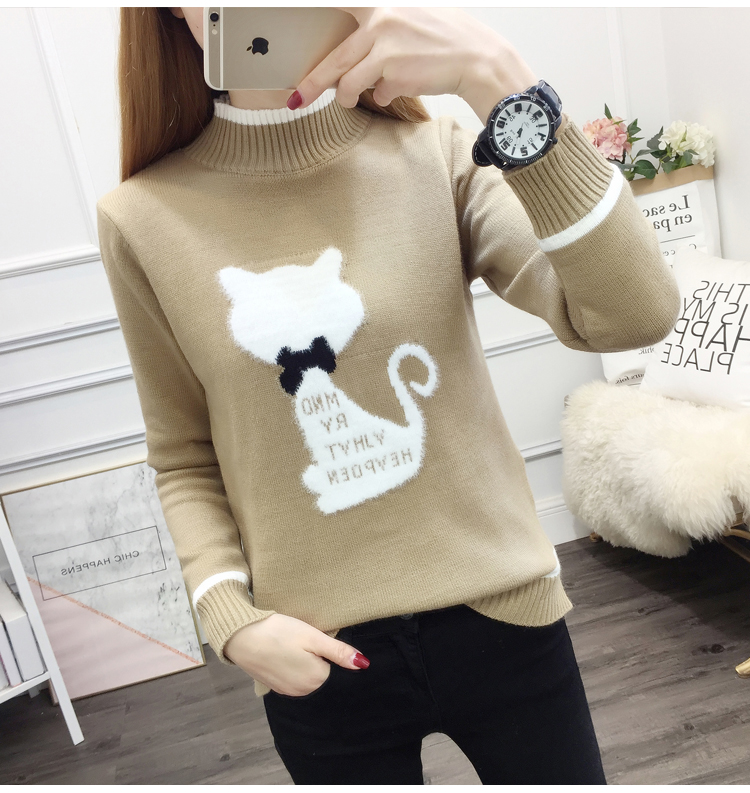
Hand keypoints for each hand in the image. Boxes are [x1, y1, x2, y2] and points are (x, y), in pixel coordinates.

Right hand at [224, 613, 369, 696]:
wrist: (241, 636)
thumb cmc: (278, 632)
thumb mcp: (312, 636)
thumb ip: (339, 652)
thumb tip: (364, 665)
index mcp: (316, 679)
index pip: (337, 670)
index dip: (332, 654)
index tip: (322, 642)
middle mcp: (303, 692)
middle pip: (323, 675)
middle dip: (321, 661)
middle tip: (307, 641)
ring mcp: (288, 691)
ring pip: (308, 678)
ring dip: (307, 665)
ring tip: (295, 646)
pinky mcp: (275, 687)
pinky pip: (294, 680)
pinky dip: (294, 668)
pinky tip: (286, 654)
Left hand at [289, 8, 537, 122]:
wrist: (477, 58)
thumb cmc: (444, 40)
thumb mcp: (409, 19)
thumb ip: (378, 30)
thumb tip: (350, 53)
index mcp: (381, 4)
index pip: (337, 5)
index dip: (311, 9)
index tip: (282, 16)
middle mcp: (380, 20)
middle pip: (334, 58)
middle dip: (312, 83)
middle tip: (296, 98)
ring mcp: (386, 48)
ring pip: (349, 83)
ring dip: (349, 97)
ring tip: (352, 99)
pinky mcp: (395, 73)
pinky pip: (376, 93)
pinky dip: (383, 96)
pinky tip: (399, 88)